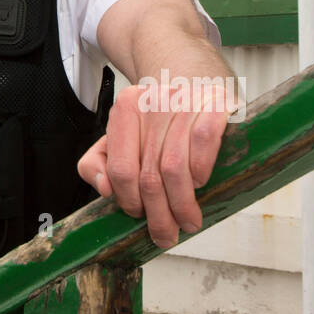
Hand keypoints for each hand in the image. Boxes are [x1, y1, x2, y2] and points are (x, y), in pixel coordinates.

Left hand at [77, 82, 231, 248]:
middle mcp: (152, 102)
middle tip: (166, 234)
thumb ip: (99, 161)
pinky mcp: (214, 104)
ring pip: (175, 167)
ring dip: (182, 204)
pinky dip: (201, 171)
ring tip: (188, 221)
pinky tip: (201, 184)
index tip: (138, 216)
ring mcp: (184, 102)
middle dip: (158, 214)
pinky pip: (203, 144)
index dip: (128, 200)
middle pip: (149, 175)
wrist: (195, 79)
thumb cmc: (159, 117)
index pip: (120, 168)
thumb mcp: (122, 135)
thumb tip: (104, 187)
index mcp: (125, 109)